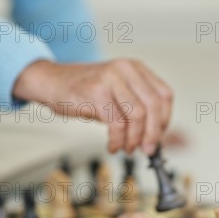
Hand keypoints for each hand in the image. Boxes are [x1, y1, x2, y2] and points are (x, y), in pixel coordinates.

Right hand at [12, 59, 172, 153]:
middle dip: (153, 133)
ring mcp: (111, 79)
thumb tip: (154, 137)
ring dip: (134, 138)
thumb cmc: (87, 91)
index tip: (159, 136)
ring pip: (137, 115)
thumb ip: (137, 109)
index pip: (164, 95)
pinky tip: (113, 146)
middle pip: (153, 106)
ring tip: (127, 148)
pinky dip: (118, 140)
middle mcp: (126, 70)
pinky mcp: (96, 93)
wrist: (54, 82)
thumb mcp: (119, 93)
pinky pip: (116, 123)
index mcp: (136, 68)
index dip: (164, 119)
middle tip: (148, 149)